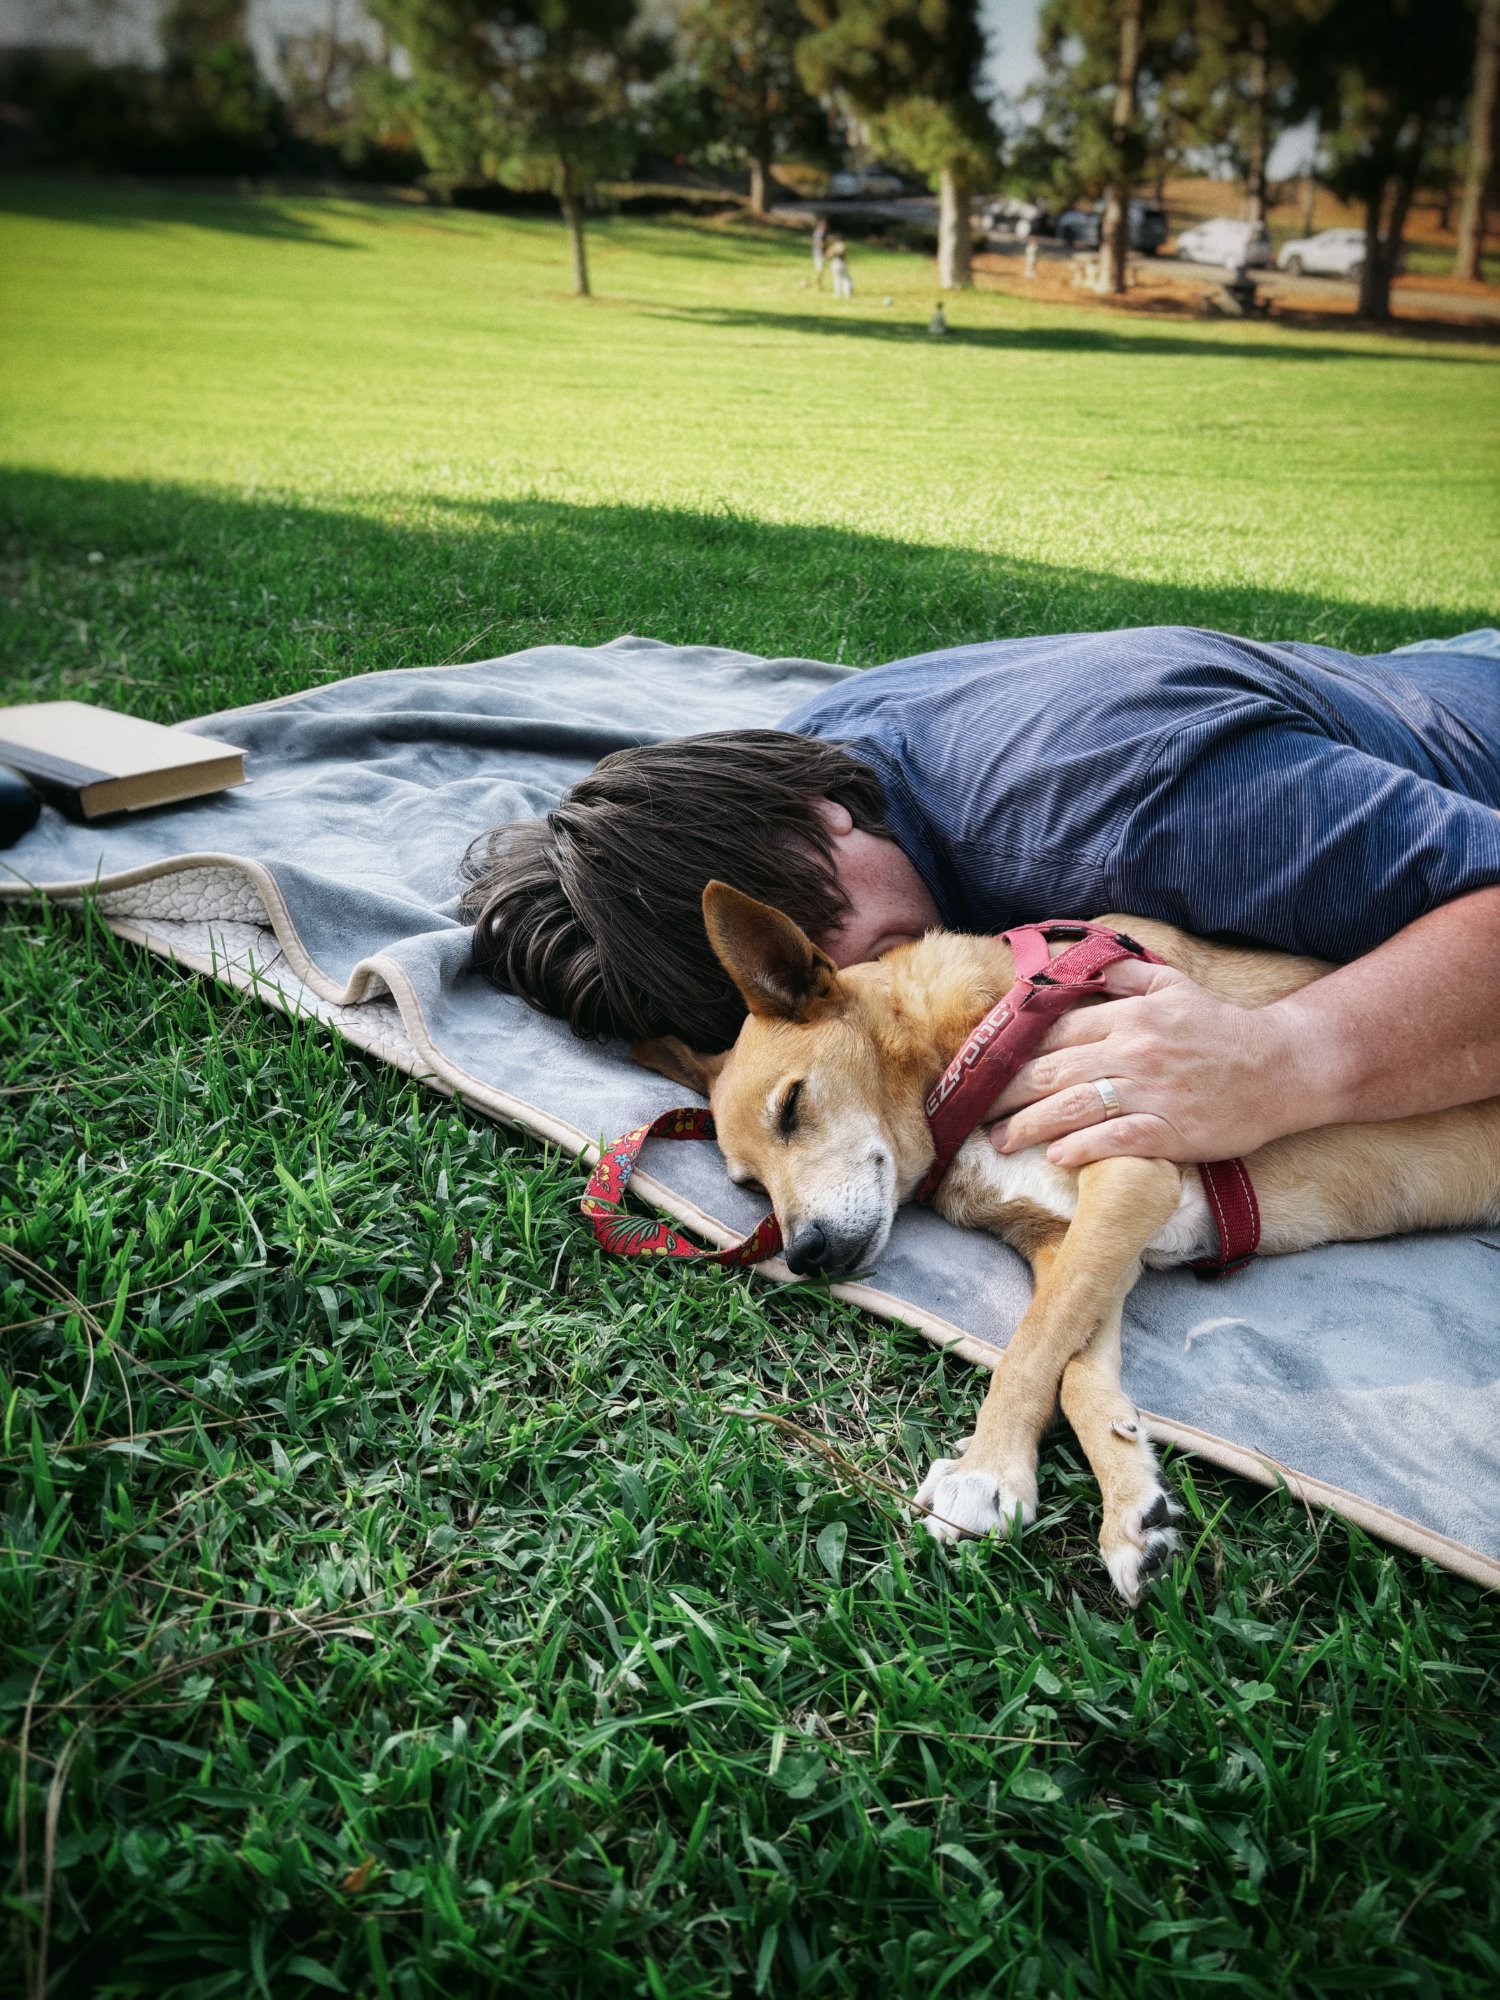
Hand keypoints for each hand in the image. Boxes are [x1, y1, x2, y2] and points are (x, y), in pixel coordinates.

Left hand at [984, 959, 1324, 1167]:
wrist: (1283, 1066)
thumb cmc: (1220, 1028)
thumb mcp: (1172, 985)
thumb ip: (1122, 973)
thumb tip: (1075, 963)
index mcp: (1130, 1015)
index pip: (1056, 1031)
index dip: (1014, 1051)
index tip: (984, 1068)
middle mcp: (1135, 1050)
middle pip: (1053, 1071)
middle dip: (1006, 1094)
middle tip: (975, 1110)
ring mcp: (1153, 1091)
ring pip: (1075, 1108)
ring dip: (1029, 1126)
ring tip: (999, 1142)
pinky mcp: (1173, 1129)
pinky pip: (1117, 1139)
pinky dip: (1083, 1147)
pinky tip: (1056, 1156)